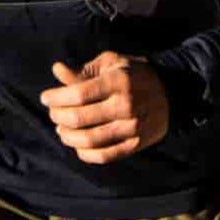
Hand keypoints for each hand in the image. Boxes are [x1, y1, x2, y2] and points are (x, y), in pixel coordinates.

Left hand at [39, 52, 169, 162]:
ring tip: (61, 129)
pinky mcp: (136, 144)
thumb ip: (83, 70)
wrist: (173, 93)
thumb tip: (57, 70)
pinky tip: (77, 146)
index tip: (46, 98)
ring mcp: (132, 127)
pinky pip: (104, 155)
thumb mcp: (112, 63)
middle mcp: (125, 105)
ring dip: (68, 136)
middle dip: (58, 116)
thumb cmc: (134, 75)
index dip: (56, 97)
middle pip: (80, 118)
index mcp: (118, 82)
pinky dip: (85, 154)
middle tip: (53, 113)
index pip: (78, 94)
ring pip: (89, 139)